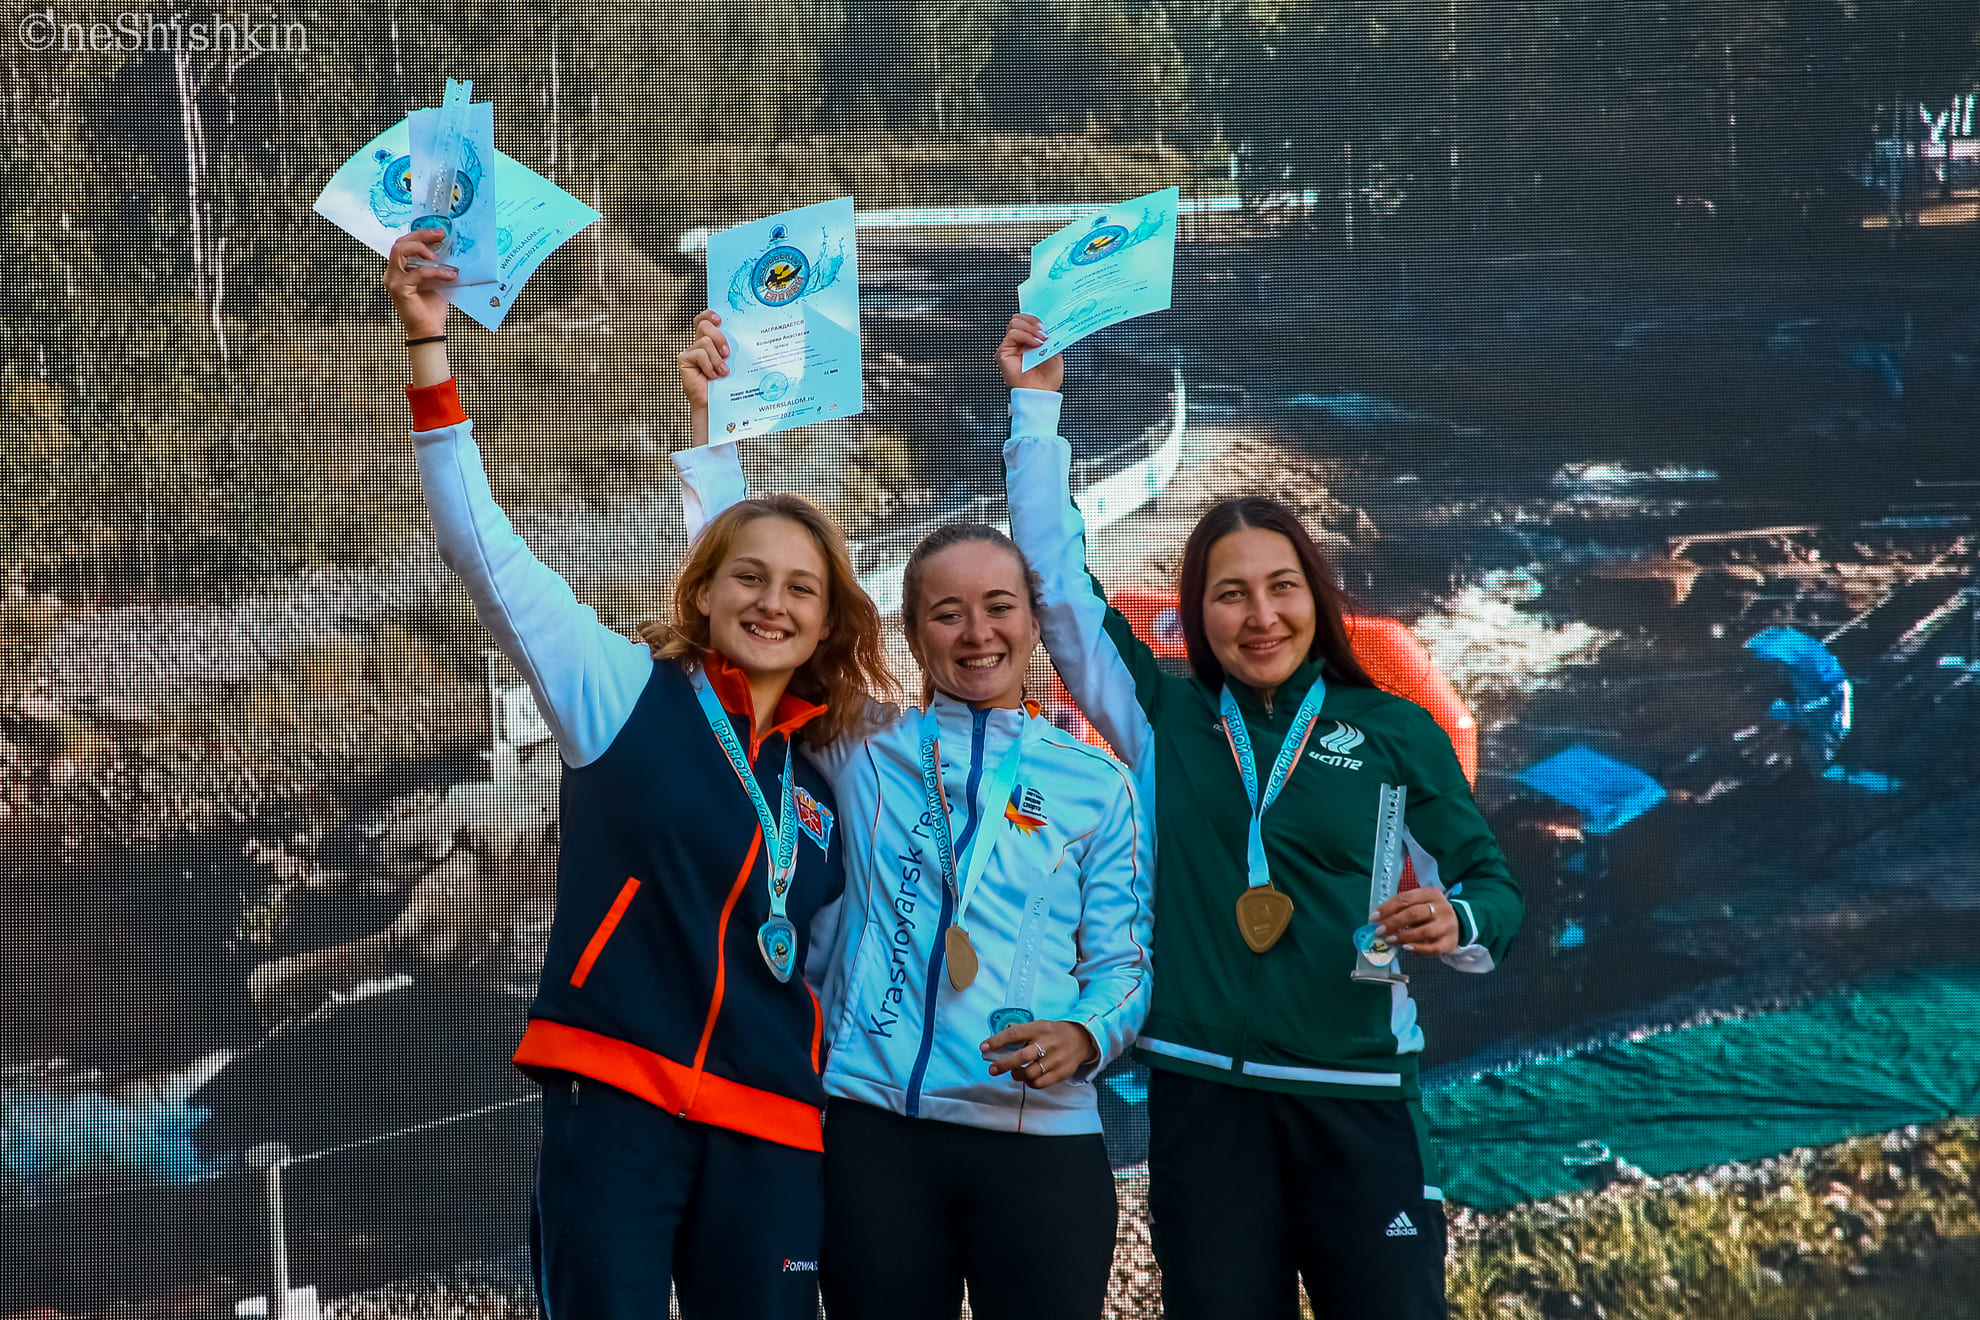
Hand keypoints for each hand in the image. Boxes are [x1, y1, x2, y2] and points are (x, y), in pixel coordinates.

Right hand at [382, 229, 457, 339]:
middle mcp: (392, 273)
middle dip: (420, 236)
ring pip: (401, 251)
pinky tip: (449, 276)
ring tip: (439, 258)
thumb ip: (435, 266)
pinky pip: (417, 272)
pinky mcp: (399, 289)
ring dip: (422, 250)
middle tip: (440, 235)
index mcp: (399, 270)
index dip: (420, 235)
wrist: (429, 331)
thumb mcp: (435, 281)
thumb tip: (447, 249)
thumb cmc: (432, 308)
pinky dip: (435, 271)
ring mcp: (393, 281)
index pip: (403, 244)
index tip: (439, 232)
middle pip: (400, 243)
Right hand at [678, 309, 729, 411]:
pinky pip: (699, 354)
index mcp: (711, 342)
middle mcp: (699, 345)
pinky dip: (709, 365)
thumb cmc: (726, 385)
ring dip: (717, 358)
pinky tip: (711, 376)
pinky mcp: (685, 360)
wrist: (716, 404)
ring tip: (722, 372)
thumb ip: (734, 349)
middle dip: (719, 337)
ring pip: (705, 341)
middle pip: (704, 325)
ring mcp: (691, 352)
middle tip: (727, 353)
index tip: (719, 319)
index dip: (709, 315)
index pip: (705, 320)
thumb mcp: (734, 363)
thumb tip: (749, 337)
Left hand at [981, 1018, 1097, 1088]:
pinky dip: (1029, 1083)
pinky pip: (1040, 1083)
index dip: (997, 1041)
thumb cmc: (1053, 1033)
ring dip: (1017, 1075)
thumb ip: (1021, 1035)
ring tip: (1014, 1072)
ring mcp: (1056, 1059)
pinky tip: (1028, 1078)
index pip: (1015, 1033)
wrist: (1081, 1039)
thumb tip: (996, 1047)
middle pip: (1022, 1056)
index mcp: (1039, 1028)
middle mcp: (1048, 1043)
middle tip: (992, 1069)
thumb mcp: (1038, 1027)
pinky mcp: (1061, 1073)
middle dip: (1004, 1064)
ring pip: (1030, 1073)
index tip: (983, 1047)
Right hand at [997, 313, 1063, 393]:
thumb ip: (1050, 339)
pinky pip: (1012, 334)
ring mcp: (1010, 347)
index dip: (1036, 319)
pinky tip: (1035, 343)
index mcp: (1030, 342)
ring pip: (1015, 322)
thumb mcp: (1055, 354)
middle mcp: (1018, 343)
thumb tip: (1048, 327)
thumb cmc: (1047, 380)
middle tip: (1044, 331)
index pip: (1028, 321)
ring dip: (1031, 328)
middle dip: (1033, 321)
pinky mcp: (1003, 352)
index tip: (1048, 325)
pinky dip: (1025, 335)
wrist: (1041, 393)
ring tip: (1041, 339)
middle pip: (1019, 318)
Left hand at [1372, 885, 1459, 955]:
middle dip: (1393, 922)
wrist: (1458, 923)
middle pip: (1414, 914)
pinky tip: (1406, 948)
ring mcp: (1447, 925)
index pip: (1406, 898)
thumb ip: (1403, 908)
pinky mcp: (1449, 942)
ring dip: (1403, 936)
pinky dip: (1418, 948)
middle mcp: (1442, 908)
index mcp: (1431, 893)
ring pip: (1424, 931)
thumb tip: (1379, 919)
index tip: (1374, 917)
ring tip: (1389, 940)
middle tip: (1379, 931)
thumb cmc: (1431, 913)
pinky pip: (1433, 947)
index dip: (1388, 908)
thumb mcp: (1421, 903)